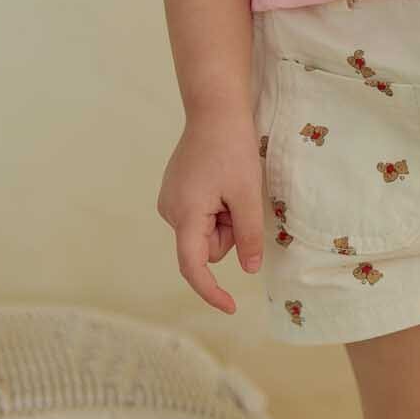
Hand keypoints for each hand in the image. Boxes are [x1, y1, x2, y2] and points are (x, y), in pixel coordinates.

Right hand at [157, 113, 264, 312]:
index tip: (231, 307)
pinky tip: (221, 181)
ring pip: (207, 233)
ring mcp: (171, 201)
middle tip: (240, 199)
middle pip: (207, 247)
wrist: (214, 110)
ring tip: (230, 185)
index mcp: (184, 214)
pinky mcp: (176, 193)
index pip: (193, 266)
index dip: (211, 291)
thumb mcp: (247, 195)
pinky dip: (218, 209)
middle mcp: (170, 212)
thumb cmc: (232, 149)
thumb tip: (249, 269)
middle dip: (229, 233)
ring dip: (225, 219)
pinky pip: (202, 217)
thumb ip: (248, 236)